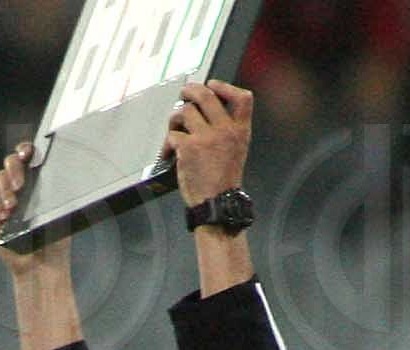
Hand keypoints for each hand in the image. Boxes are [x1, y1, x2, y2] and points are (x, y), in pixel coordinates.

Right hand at [0, 142, 69, 280]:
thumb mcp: (63, 214)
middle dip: (13, 168)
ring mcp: (7, 197)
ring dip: (4, 189)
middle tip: (20, 184)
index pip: (30, 155)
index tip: (26, 153)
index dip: (25, 149)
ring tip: (13, 207)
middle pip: (11, 161)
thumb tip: (62, 174)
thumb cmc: (55, 240)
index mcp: (40, 180)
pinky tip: (4, 215)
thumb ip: (59, 193)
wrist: (41, 266)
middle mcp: (22, 185)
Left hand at [167, 80, 251, 206]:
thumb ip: (227, 131)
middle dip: (190, 90)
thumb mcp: (236, 152)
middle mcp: (225, 131)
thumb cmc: (223, 183)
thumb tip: (205, 111)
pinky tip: (168, 153)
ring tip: (174, 129)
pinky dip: (166, 143)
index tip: (212, 85)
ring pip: (185, 111)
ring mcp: (206, 138)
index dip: (225, 86)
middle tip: (184, 93)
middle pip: (206, 95)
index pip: (242, 98)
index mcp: (240, 132)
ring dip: (175, 119)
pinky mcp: (188, 147)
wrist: (217, 205)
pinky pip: (172, 134)